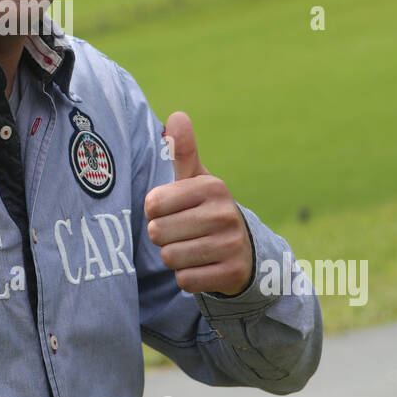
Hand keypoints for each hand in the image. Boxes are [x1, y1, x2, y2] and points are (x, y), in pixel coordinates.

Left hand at [144, 112, 253, 296]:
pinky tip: (202, 266)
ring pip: (171, 258)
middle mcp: (225, 213)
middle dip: (163, 236)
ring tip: (191, 248)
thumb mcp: (195, 179)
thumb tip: (177, 115)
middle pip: (159, 233)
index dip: (154, 211)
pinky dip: (187, 277)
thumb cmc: (205, 208)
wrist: (242, 249)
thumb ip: (182, 150)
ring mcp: (231, 245)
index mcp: (212, 186)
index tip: (170, 210)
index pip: (153, 204)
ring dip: (174, 257)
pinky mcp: (232, 273)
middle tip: (181, 232)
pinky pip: (185, 280)